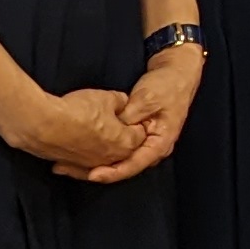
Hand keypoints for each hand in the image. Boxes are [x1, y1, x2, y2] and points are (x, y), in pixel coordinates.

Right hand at [18, 85, 145, 176]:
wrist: (42, 124)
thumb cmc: (78, 111)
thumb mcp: (106, 97)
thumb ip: (120, 101)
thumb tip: (122, 104)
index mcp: (126, 144)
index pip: (140, 134)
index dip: (133, 120)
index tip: (125, 112)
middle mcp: (110, 159)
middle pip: (122, 147)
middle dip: (118, 134)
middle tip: (107, 118)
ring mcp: (90, 165)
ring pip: (101, 155)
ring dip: (98, 144)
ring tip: (90, 127)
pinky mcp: (71, 166)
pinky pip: (81, 161)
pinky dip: (80, 152)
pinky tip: (73, 141)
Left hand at [58, 44, 201, 182]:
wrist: (176, 74)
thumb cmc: (167, 86)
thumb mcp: (147, 99)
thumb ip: (130, 116)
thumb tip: (113, 129)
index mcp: (160, 143)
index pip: (135, 164)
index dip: (114, 172)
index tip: (93, 175)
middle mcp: (152, 149)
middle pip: (126, 167)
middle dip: (102, 171)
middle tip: (75, 170)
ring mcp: (144, 143)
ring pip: (120, 160)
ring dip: (98, 163)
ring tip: (72, 165)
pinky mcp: (135, 137)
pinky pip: (118, 150)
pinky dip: (102, 152)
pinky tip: (82, 152)